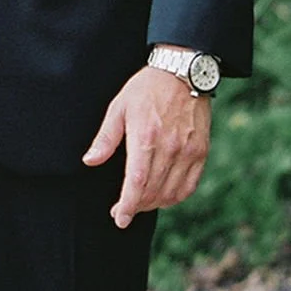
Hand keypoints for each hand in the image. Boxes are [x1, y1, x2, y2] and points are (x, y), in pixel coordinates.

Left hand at [83, 66, 210, 228]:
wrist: (183, 72)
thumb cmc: (145, 89)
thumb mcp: (118, 107)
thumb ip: (105, 138)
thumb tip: (89, 161)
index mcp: (145, 137)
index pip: (136, 183)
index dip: (127, 205)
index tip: (119, 218)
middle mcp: (170, 148)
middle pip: (152, 191)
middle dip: (136, 206)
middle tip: (123, 210)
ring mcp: (188, 151)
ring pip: (171, 193)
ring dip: (154, 204)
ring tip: (140, 202)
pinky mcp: (201, 152)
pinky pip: (189, 186)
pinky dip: (175, 197)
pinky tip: (163, 196)